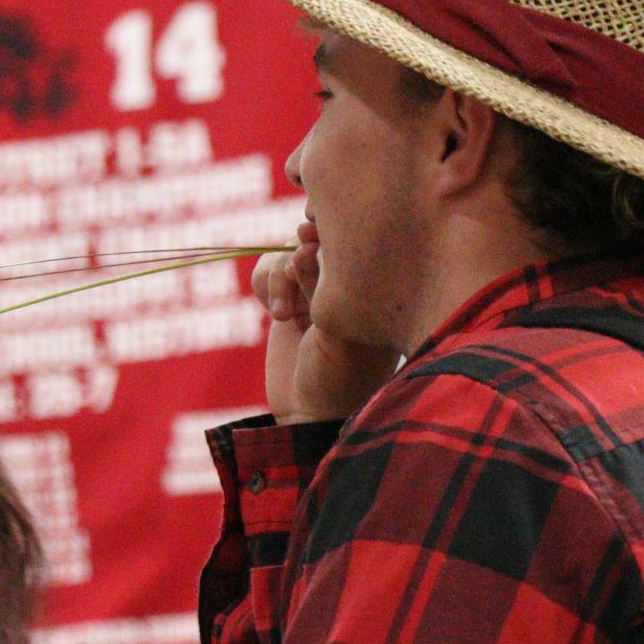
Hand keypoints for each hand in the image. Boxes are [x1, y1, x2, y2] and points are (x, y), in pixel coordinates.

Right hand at [253, 222, 398, 423]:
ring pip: (288, 250)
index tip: (313, 239)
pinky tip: (277, 315)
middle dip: (301, 247)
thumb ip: (324, 284)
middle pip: (318, 234)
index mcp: (378, 284)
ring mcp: (316, 289)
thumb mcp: (340, 329)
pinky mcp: (289, 299)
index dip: (331, 227)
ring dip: (280, 275)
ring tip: (284, 313)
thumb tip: (304, 243)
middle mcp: (348, 281)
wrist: (311, 415)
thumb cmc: (341, 378)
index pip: (356, 235)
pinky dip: (265, 284)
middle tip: (298, 257)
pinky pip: (268, 269)